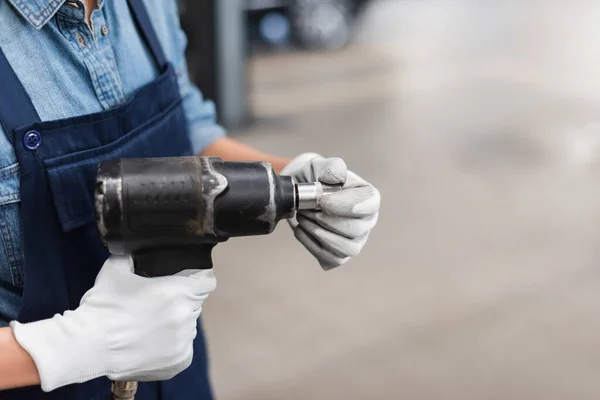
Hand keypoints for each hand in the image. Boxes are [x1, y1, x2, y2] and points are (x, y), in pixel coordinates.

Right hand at [10, 256, 215, 391]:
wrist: (88, 345)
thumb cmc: (103, 306)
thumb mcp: (116, 268)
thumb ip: (135, 256)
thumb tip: (141, 248)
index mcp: (177, 291)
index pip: (206, 281)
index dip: (197, 278)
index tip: (188, 280)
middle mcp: (185, 316)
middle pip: (195, 303)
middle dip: (182, 300)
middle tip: (158, 303)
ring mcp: (183, 340)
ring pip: (188, 325)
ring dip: (177, 322)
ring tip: (151, 324)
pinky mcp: (178, 361)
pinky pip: (183, 347)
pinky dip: (173, 344)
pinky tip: (153, 341)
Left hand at [282, 153, 379, 269]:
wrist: (298, 193)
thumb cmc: (313, 178)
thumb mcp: (319, 165)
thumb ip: (331, 168)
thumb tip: (337, 177)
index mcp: (368, 198)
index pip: (369, 205)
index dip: (345, 205)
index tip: (322, 201)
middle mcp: (366, 222)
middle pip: (355, 229)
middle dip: (325, 220)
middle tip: (306, 208)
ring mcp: (355, 241)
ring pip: (344, 248)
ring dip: (317, 232)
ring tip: (303, 217)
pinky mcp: (339, 255)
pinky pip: (330, 258)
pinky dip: (311, 244)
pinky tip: (302, 229)